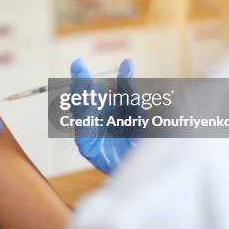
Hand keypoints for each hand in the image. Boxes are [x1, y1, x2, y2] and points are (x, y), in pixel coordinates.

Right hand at [70, 58, 138, 174]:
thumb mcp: (136, 109)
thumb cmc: (142, 139)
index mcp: (99, 110)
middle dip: (79, 85)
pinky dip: (86, 120)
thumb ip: (128, 88)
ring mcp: (88, 136)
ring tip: (89, 84)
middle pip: (78, 101)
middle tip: (79, 68)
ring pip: (79, 115)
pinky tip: (90, 108)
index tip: (78, 62)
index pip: (85, 91)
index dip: (80, 77)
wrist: (151, 167)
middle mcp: (91, 122)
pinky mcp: (89, 151)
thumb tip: (127, 62)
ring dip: (82, 99)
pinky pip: (83, 133)